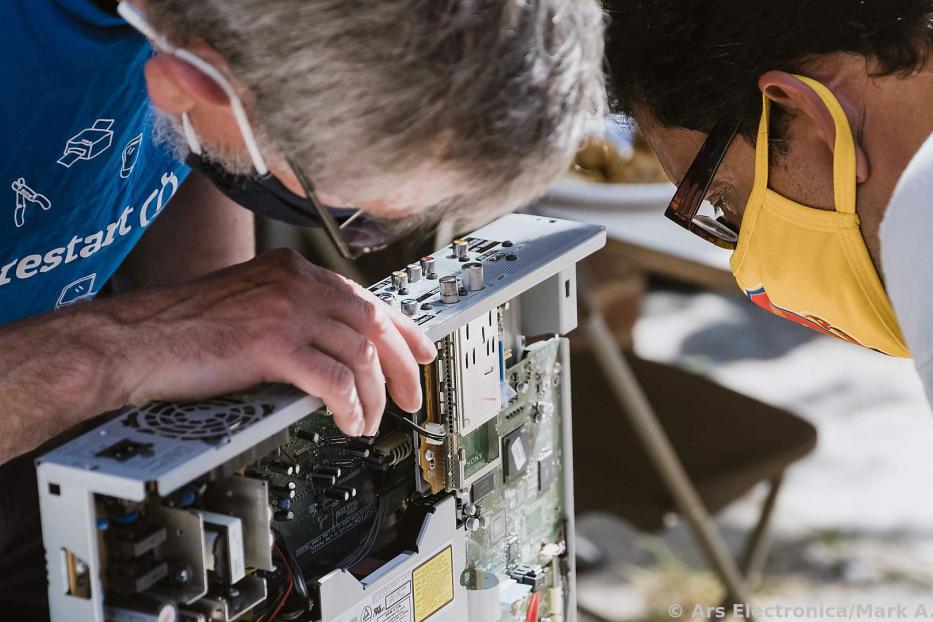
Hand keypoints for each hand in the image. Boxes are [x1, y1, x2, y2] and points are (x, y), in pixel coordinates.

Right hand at [108, 249, 435, 435]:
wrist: (131, 340)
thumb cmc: (179, 330)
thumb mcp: (247, 306)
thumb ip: (290, 316)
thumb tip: (332, 349)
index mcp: (290, 270)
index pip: (364, 297)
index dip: (402, 328)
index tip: (421, 351)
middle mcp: (294, 282)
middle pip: (374, 322)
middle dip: (402, 364)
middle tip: (411, 394)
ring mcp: (284, 310)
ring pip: (360, 354)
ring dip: (373, 395)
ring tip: (369, 421)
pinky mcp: (271, 344)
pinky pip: (333, 379)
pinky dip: (350, 406)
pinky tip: (350, 423)